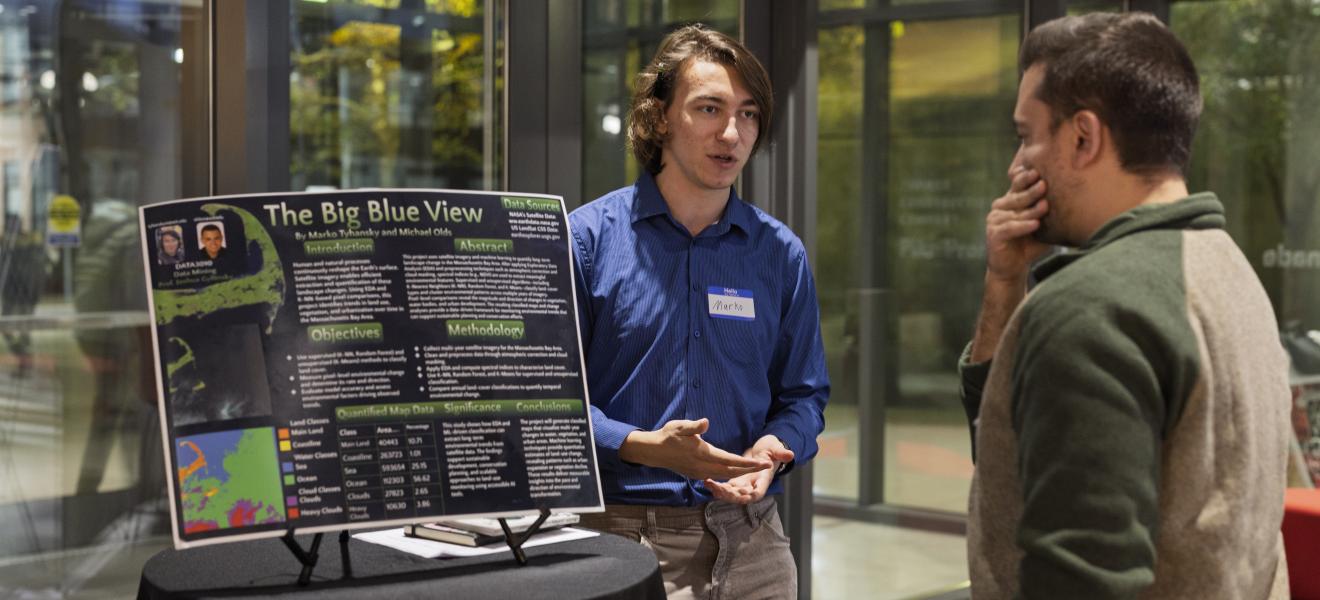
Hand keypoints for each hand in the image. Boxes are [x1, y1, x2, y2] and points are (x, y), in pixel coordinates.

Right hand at [619, 418, 772, 480]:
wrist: (654, 451)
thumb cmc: (668, 436)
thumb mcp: (679, 426)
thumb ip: (694, 426)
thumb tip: (706, 422)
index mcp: (702, 454)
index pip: (730, 460)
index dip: (747, 462)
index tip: (762, 462)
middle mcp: (703, 466)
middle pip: (731, 471)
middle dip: (750, 469)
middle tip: (767, 465)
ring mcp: (700, 472)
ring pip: (725, 475)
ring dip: (742, 472)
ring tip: (756, 468)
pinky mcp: (696, 474)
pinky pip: (717, 476)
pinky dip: (730, 475)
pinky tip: (737, 472)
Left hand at [705, 435, 793, 504]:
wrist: (763, 450)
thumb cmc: (771, 448)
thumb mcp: (776, 448)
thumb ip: (781, 452)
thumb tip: (790, 454)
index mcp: (763, 480)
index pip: (758, 493)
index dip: (750, 496)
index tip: (742, 495)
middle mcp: (752, 486)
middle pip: (741, 497)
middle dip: (730, 496)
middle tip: (719, 490)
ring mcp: (743, 485)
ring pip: (731, 493)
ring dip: (720, 491)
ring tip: (709, 484)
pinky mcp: (734, 481)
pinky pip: (724, 486)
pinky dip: (716, 485)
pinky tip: (706, 480)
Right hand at [970, 165, 1053, 362]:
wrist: (1013, 268)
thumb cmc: (1029, 244)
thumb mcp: (1042, 225)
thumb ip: (1049, 212)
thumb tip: (1078, 198)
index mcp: (1011, 201)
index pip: (1017, 184)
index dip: (1026, 177)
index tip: (1040, 172)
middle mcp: (1000, 207)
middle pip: (1017, 196)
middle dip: (1031, 191)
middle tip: (1044, 185)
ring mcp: (994, 220)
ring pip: (1015, 212)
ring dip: (1030, 210)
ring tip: (1045, 207)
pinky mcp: (993, 234)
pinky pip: (1009, 228)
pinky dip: (1022, 226)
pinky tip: (1035, 224)